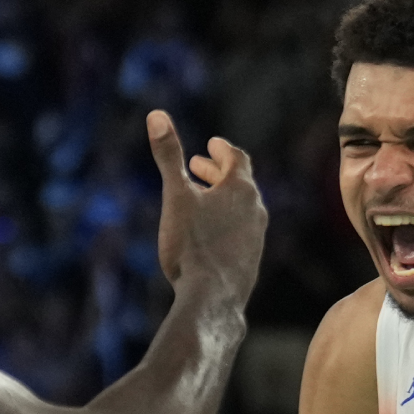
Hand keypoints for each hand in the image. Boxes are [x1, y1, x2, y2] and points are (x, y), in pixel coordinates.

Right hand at [146, 110, 266, 292]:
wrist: (212, 298)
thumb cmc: (192, 245)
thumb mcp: (175, 196)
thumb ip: (168, 156)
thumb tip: (156, 114)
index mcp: (240, 189)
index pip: (236, 159)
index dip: (222, 150)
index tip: (212, 145)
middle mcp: (256, 210)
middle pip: (240, 183)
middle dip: (218, 172)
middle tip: (198, 168)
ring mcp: (256, 237)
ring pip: (242, 209)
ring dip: (222, 199)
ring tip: (202, 200)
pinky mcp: (252, 260)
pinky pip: (241, 233)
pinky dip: (227, 223)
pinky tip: (210, 236)